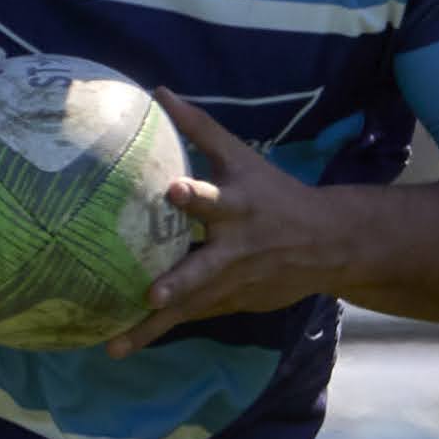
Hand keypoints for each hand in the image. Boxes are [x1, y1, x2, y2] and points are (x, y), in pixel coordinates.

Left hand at [106, 91, 353, 355]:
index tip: (171, 190)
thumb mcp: (242, 158)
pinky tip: (118, 345)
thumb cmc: (273, 194)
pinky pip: (187, 318)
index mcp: (236, 207)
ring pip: (189, 306)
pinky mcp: (226, 304)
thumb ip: (199, 128)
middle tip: (152, 295)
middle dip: (179, 283)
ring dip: (152, 326)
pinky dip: (156, 331)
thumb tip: (159, 91)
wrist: (325, 244)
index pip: (212, 198)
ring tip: (113, 346)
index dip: (192, 195)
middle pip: (203, 269)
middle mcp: (233, 249)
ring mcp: (230, 283)